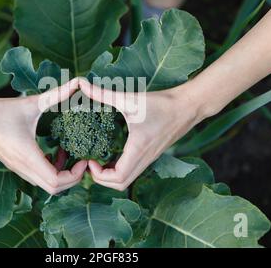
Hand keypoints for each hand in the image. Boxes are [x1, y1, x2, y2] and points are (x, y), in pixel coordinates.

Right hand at [0, 78, 86, 194]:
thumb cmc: (1, 110)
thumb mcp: (32, 102)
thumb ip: (57, 94)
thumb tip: (79, 81)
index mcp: (28, 156)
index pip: (57, 182)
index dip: (75, 175)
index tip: (84, 159)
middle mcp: (23, 168)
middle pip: (54, 189)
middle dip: (72, 178)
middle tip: (81, 159)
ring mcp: (17, 169)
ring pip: (45, 186)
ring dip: (61, 174)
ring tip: (67, 153)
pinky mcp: (14, 166)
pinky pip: (37, 179)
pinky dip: (49, 171)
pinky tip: (52, 152)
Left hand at [79, 79, 205, 190]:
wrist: (189, 105)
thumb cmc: (161, 103)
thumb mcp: (129, 98)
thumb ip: (104, 94)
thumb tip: (82, 85)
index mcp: (138, 149)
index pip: (117, 178)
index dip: (99, 175)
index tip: (89, 160)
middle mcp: (144, 159)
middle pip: (121, 185)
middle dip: (101, 179)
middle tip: (90, 163)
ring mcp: (149, 158)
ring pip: (128, 180)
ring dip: (110, 176)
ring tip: (98, 161)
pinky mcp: (152, 154)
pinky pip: (133, 171)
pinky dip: (120, 170)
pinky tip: (111, 156)